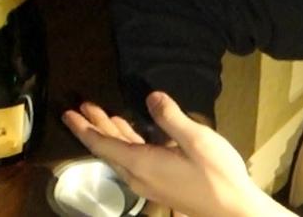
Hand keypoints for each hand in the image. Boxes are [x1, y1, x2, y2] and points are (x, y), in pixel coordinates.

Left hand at [62, 91, 293, 216]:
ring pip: (121, 155)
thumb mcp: (196, 139)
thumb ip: (171, 117)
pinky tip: (131, 132)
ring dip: (110, 134)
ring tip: (101, 114)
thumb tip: (151, 96)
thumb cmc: (217, 174)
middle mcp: (139, 176)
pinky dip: (126, 143)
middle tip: (82, 106)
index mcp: (142, 164)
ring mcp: (150, 182)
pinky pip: (133, 160)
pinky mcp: (160, 184)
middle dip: (94, 126)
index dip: (84, 128)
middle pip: (109, 149)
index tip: (68, 113)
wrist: (233, 210)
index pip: (103, 145)